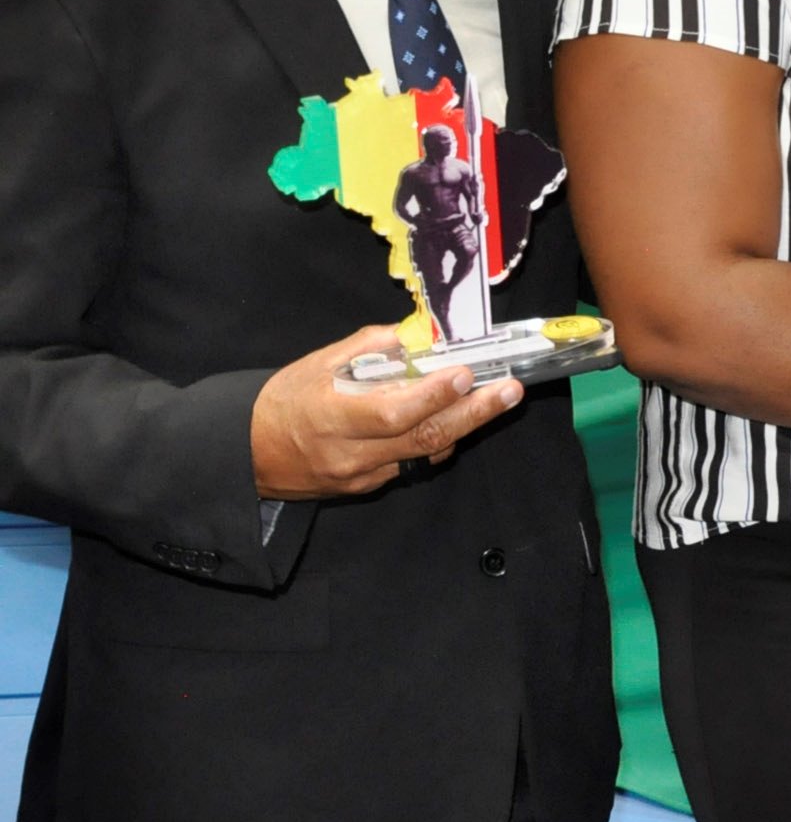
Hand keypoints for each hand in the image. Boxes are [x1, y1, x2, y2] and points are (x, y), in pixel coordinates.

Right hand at [249, 325, 524, 499]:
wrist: (248, 454)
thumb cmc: (282, 401)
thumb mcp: (317, 364)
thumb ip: (370, 348)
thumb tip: (418, 334)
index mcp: (332, 418)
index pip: (393, 412)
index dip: (434, 395)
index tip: (466, 373)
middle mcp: (351, 454)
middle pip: (424, 438)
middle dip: (474, 413)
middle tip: (510, 390)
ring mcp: (362, 476)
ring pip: (425, 453)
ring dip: (465, 426)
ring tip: (499, 399)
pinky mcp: (368, 487)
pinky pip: (413, 463)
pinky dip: (438, 441)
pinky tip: (456, 419)